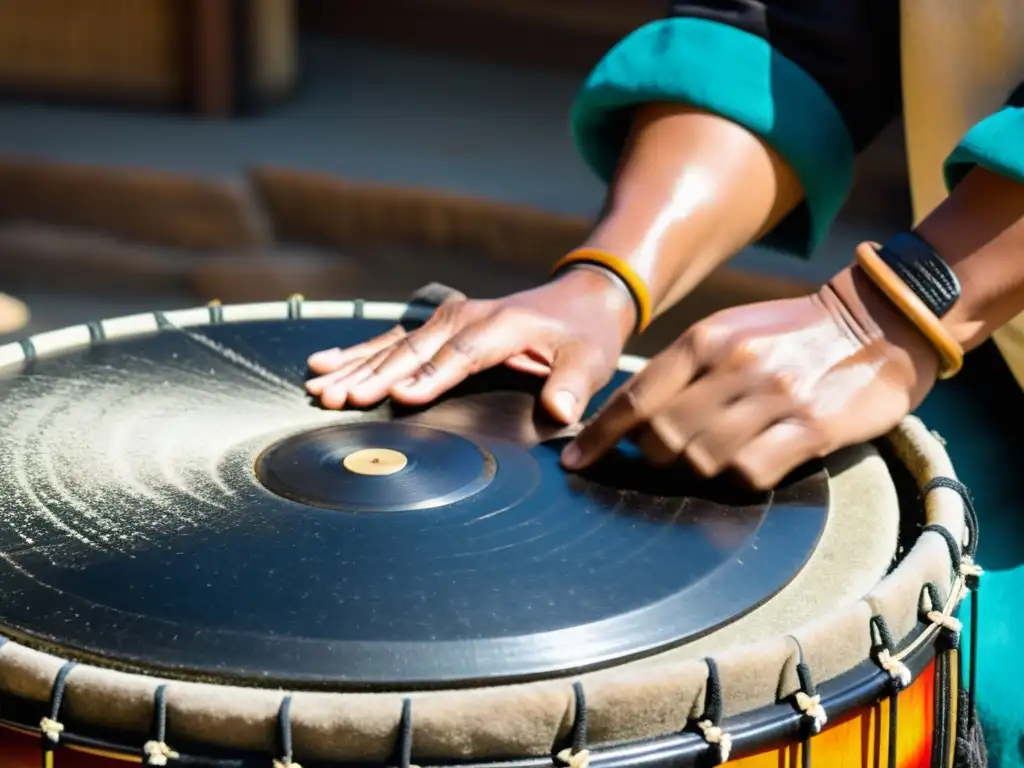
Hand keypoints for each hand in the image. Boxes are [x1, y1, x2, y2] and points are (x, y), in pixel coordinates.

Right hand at [305, 268, 636, 422]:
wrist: (581, 299)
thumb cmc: (585, 336)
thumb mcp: (591, 360)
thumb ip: (573, 385)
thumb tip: (559, 411)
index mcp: (504, 326)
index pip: (461, 355)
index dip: (430, 376)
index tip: (399, 397)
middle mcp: (468, 318)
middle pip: (414, 350)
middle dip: (373, 376)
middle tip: (337, 398)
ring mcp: (449, 319)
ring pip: (394, 344)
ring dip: (355, 366)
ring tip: (318, 384)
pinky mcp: (439, 325)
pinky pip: (393, 339)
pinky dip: (358, 352)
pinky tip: (325, 362)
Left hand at [561, 266, 941, 488]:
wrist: (878, 322)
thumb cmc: (788, 333)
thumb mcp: (728, 331)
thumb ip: (681, 369)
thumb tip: (630, 418)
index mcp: (706, 339)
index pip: (635, 397)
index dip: (599, 436)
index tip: (574, 462)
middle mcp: (734, 366)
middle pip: (661, 436)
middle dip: (651, 456)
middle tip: (664, 456)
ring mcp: (774, 398)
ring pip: (702, 460)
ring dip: (696, 469)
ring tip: (714, 454)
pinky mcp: (812, 428)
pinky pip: (751, 473)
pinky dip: (739, 477)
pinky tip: (750, 462)